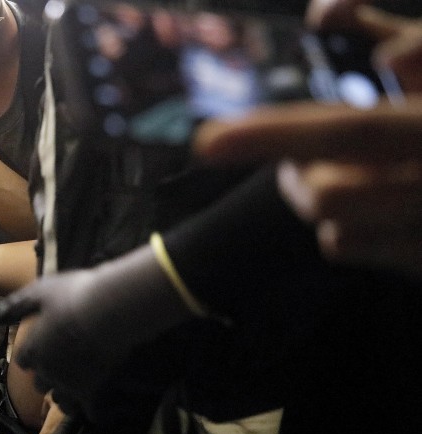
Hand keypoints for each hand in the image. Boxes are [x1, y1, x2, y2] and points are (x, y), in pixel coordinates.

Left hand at [0, 246, 192, 420]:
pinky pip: (88, 411)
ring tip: (75, 389)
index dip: (32, 356)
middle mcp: (45, 371)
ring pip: (60, 400)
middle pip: (40, 383)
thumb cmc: (73, 297)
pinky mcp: (90, 390)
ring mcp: (68, 384)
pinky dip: (91, 412)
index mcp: (32, 348)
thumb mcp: (41, 292)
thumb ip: (18, 305)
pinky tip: (96, 412)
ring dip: (64, 395)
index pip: (24, 361)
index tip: (41, 351)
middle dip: (47, 378)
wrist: (108, 312)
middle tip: (61, 369)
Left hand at [195, 3, 421, 276]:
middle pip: (325, 194)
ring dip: (317, 197)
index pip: (347, 131)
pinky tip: (372, 205)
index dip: (272, 136)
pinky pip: (344, 246)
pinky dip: (342, 225)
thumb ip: (390, 34)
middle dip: (292, 172)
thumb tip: (326, 11)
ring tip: (336, 172)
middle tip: (296, 157)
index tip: (207, 143)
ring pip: (329, 228)